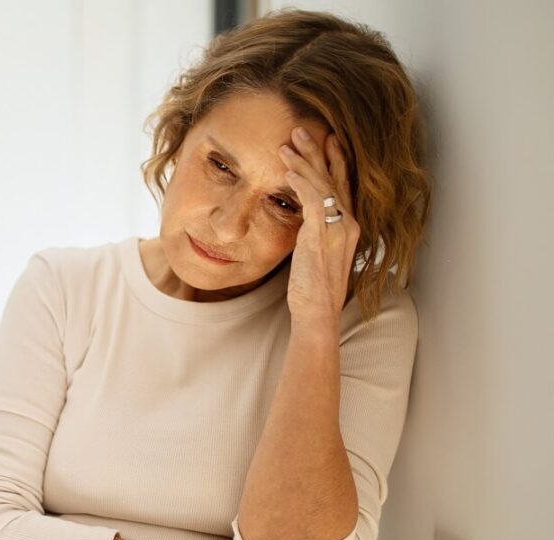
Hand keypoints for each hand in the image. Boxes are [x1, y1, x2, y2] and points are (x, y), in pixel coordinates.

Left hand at [279, 126, 361, 327]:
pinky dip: (300, 183)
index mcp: (348, 226)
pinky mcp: (323, 235)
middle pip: (333, 178)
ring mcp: (338, 228)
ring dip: (302, 162)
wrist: (318, 312)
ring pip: (321, 185)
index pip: (342, 184)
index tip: (326, 138)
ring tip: (286, 144)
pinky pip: (312, 201)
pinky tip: (287, 172)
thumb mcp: (314, 253)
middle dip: (317, 151)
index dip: (335, 160)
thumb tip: (303, 219)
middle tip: (300, 129)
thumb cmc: (312, 288)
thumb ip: (314, 232)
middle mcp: (348, 223)